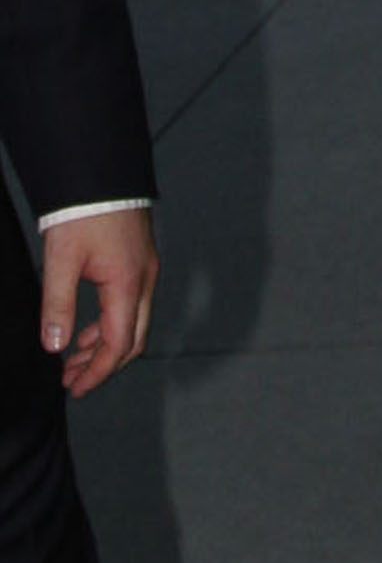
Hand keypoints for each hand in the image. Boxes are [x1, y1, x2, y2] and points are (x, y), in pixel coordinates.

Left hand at [40, 210, 157, 398]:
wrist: (101, 175)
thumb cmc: (84, 210)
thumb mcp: (61, 260)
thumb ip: (58, 306)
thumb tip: (55, 345)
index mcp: (127, 285)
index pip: (118, 344)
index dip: (98, 372)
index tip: (76, 387)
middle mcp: (145, 282)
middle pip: (132, 341)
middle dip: (102, 365)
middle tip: (73, 379)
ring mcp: (146, 272)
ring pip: (133, 325)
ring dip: (105, 346)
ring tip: (74, 358)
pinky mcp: (140, 264)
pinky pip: (131, 307)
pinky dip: (110, 325)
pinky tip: (87, 329)